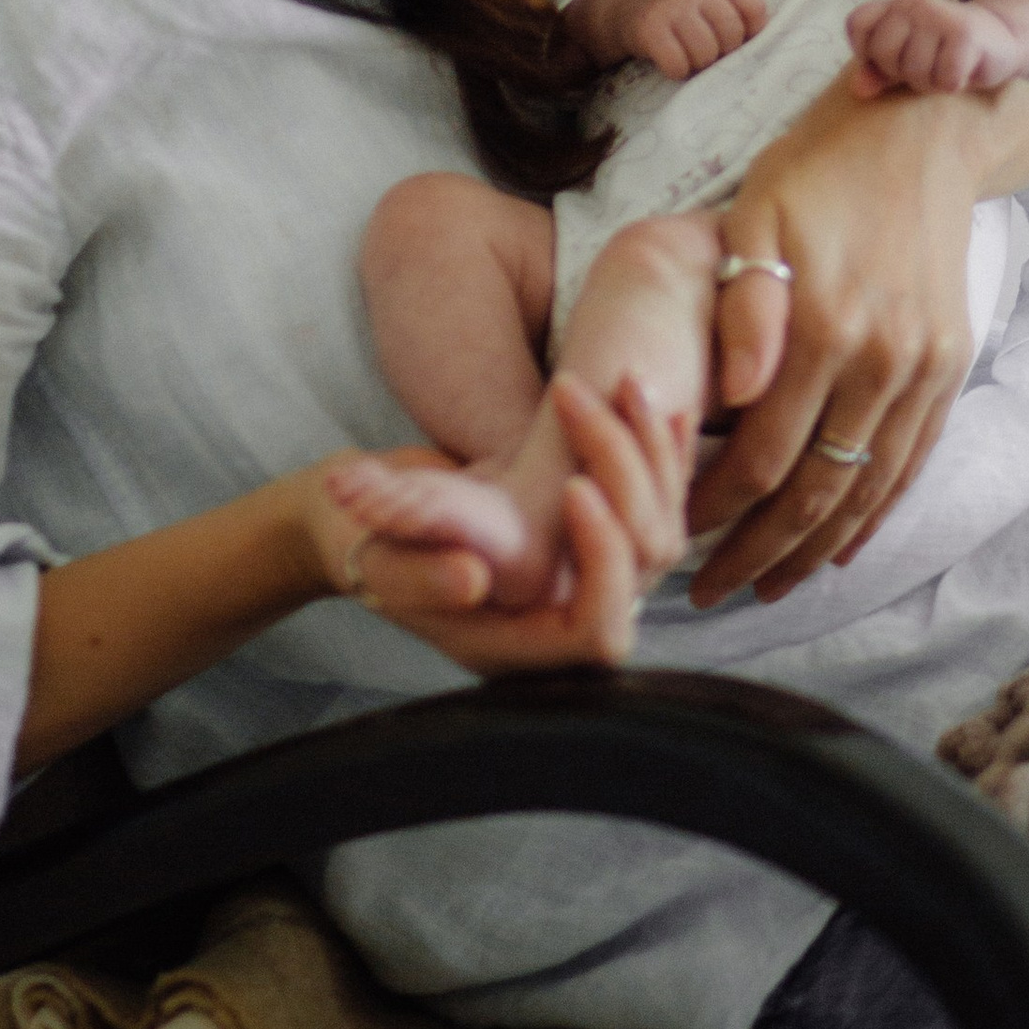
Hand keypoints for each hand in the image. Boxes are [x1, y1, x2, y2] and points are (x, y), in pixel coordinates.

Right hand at [305, 378, 689, 670]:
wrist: (368, 522)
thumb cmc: (365, 547)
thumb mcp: (381, 559)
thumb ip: (419, 575)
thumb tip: (471, 578)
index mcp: (516, 645)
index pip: (597, 632)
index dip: (603, 563)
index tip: (575, 489)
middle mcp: (561, 618)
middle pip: (642, 570)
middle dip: (629, 483)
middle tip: (589, 416)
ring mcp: (582, 578)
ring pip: (659, 528)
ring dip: (650, 455)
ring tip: (625, 383)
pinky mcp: (589, 537)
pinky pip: (652, 501)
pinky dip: (660, 453)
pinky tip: (663, 405)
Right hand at [573, 0, 768, 77]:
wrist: (625, 5)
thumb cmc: (680, 7)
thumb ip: (737, 9)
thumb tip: (766, 46)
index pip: (754, 10)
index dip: (750, 33)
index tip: (735, 38)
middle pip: (731, 36)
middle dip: (722, 51)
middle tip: (705, 47)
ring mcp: (671, 4)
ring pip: (706, 54)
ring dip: (698, 63)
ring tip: (687, 52)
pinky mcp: (649, 28)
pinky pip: (679, 65)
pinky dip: (676, 70)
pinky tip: (669, 58)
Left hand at [681, 77, 1015, 606]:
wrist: (922, 126)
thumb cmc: (817, 166)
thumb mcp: (756, 212)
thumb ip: (744, 307)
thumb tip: (733, 398)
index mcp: (825, 325)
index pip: (760, 453)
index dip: (714, 508)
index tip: (671, 536)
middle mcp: (883, 359)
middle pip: (815, 490)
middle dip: (759, 552)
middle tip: (708, 594)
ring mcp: (924, 367)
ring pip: (868, 490)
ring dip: (817, 549)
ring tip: (770, 587)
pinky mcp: (949, 364)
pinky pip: (913, 460)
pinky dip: (879, 512)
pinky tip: (845, 547)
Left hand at [846, 0, 1028, 96]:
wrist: (1001, 38)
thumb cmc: (946, 51)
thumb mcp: (908, 57)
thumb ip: (878, 71)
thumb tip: (859, 89)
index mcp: (895, 5)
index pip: (857, 24)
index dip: (866, 50)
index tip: (892, 56)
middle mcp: (914, 4)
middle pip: (883, 54)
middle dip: (902, 72)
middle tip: (926, 65)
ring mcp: (939, 17)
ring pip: (914, 72)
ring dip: (931, 82)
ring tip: (945, 68)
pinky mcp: (964, 36)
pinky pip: (944, 80)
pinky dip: (953, 84)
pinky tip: (963, 70)